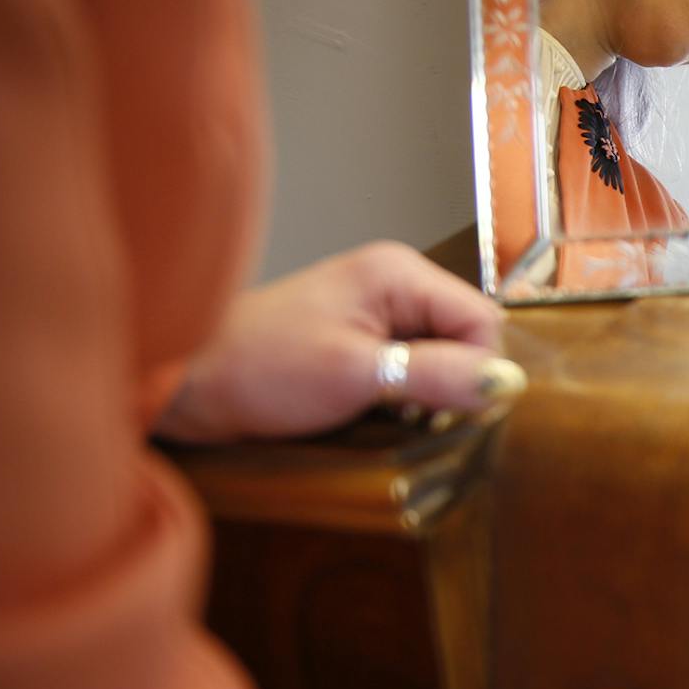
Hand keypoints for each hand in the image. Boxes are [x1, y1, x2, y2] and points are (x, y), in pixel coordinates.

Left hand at [154, 241, 523, 442]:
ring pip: (441, 358)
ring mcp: (375, 312)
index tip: (448, 411)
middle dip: (451, 384)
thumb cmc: (258, 368)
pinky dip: (403, 397)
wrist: (181, 381)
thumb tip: (507, 384)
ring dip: (425, 395)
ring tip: (384, 414)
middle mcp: (394, 284)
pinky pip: (410, 370)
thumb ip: (437, 376)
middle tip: (409, 415)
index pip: (483, 321)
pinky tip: (374, 413)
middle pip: (466, 339)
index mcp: (398, 273)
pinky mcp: (358, 342)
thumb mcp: (356, 375)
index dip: (478, 371)